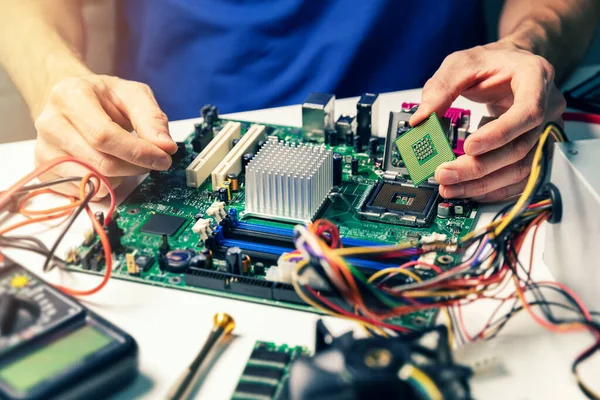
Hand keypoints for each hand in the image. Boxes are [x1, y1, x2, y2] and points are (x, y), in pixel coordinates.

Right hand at [34, 74, 177, 197]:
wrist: (73, 100)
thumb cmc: (104, 97)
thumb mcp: (133, 95)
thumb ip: (152, 118)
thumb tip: (166, 147)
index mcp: (70, 97)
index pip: (104, 135)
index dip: (137, 152)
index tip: (163, 158)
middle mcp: (50, 123)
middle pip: (100, 163)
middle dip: (135, 167)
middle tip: (152, 160)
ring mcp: (44, 149)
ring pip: (93, 181)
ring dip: (121, 177)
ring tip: (126, 158)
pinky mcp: (45, 170)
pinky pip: (82, 191)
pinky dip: (105, 185)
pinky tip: (108, 166)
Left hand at [410, 41, 565, 201]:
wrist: (511, 63)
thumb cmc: (492, 61)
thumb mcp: (461, 63)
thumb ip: (440, 88)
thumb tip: (420, 119)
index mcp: (536, 77)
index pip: (527, 112)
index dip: (499, 133)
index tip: (470, 146)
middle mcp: (548, 105)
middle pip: (520, 147)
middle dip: (479, 167)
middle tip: (445, 174)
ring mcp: (545, 130)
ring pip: (521, 168)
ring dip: (484, 183)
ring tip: (451, 187)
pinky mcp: (537, 148)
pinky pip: (521, 176)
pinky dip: (495, 188)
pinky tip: (471, 191)